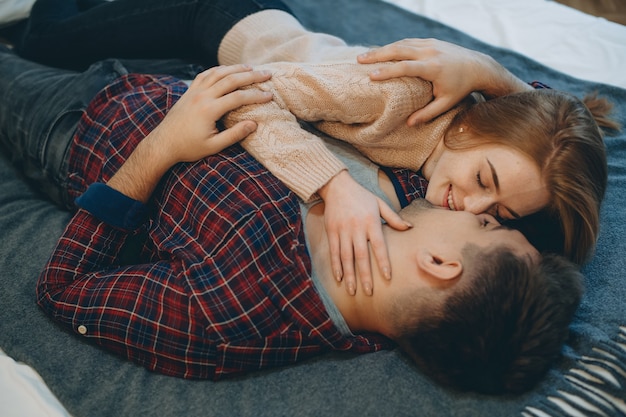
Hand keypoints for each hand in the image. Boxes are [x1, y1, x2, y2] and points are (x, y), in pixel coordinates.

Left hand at [152, 64, 272, 164]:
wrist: (163, 144)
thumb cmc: (188, 148)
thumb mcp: (213, 146)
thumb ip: (234, 135)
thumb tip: (254, 124)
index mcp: (209, 110)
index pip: (239, 97)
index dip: (256, 95)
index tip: (270, 95)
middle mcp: (202, 96)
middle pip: (231, 79)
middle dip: (252, 76)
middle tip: (267, 74)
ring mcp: (194, 92)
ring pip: (218, 73)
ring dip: (236, 68)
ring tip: (251, 68)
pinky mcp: (189, 92)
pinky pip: (205, 74)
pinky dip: (218, 69)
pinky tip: (227, 69)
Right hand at [319, 170, 411, 295]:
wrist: (337, 186)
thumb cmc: (362, 196)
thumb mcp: (379, 203)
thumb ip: (393, 217)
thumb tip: (410, 227)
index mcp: (371, 221)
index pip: (379, 245)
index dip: (383, 262)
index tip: (388, 277)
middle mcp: (357, 227)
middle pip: (361, 255)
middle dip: (365, 275)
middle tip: (368, 291)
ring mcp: (343, 230)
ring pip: (346, 256)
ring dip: (349, 275)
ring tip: (352, 290)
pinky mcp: (331, 231)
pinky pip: (334, 251)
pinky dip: (336, 265)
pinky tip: (339, 277)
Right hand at [357, 38, 530, 124]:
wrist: (478, 67)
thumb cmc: (461, 88)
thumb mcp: (446, 103)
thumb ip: (427, 114)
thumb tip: (408, 124)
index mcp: (433, 67)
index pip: (405, 67)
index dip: (387, 71)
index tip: (371, 75)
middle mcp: (430, 52)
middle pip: (399, 50)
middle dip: (377, 54)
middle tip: (359, 60)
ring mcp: (430, 44)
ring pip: (401, 43)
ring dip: (383, 49)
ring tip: (365, 55)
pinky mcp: (430, 41)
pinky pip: (408, 42)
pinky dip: (394, 46)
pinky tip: (382, 52)